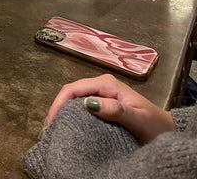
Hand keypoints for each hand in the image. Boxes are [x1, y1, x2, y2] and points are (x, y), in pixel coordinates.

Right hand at [45, 73, 175, 143]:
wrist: (167, 130)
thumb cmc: (155, 125)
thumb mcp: (137, 118)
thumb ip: (116, 109)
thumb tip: (88, 103)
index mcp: (107, 84)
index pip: (74, 88)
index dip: (59, 104)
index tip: (51, 123)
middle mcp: (102, 85)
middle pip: (71, 92)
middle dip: (57, 109)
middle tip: (47, 130)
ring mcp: (102, 94)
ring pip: (74, 99)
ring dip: (62, 113)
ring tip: (53, 130)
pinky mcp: (102, 103)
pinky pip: (81, 106)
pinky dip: (70, 116)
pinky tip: (66, 127)